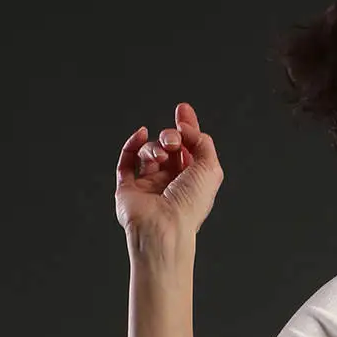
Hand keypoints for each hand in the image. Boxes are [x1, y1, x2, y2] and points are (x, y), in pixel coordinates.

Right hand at [115, 102, 224, 245]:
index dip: (187, 127)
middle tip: (172, 140)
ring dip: (155, 147)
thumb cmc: (189, 205)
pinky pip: (127, 160)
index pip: (190, 148)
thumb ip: (202, 142)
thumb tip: (186, 128)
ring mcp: (149, 185)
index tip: (183, 110)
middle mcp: (172, 183)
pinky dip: (132, 144)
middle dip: (171, 136)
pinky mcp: (128, 188)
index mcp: (193, 181)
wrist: (164, 226)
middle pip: (170, 147)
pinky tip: (140, 135)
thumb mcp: (210, 168)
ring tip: (161, 156)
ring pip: (150, 152)